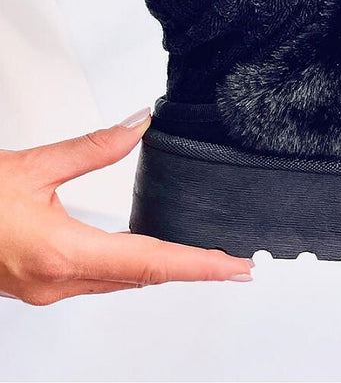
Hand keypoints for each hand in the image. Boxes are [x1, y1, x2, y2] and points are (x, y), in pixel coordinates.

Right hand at [0, 108, 252, 303]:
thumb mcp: (32, 166)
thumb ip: (92, 147)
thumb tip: (138, 124)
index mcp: (61, 254)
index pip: (149, 262)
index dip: (197, 264)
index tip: (235, 266)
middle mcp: (56, 282)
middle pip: (139, 277)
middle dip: (189, 268)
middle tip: (233, 261)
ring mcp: (45, 289)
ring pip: (118, 281)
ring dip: (160, 269)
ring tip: (201, 258)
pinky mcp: (37, 284)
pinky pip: (96, 279)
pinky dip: (129, 267)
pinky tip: (143, 255)